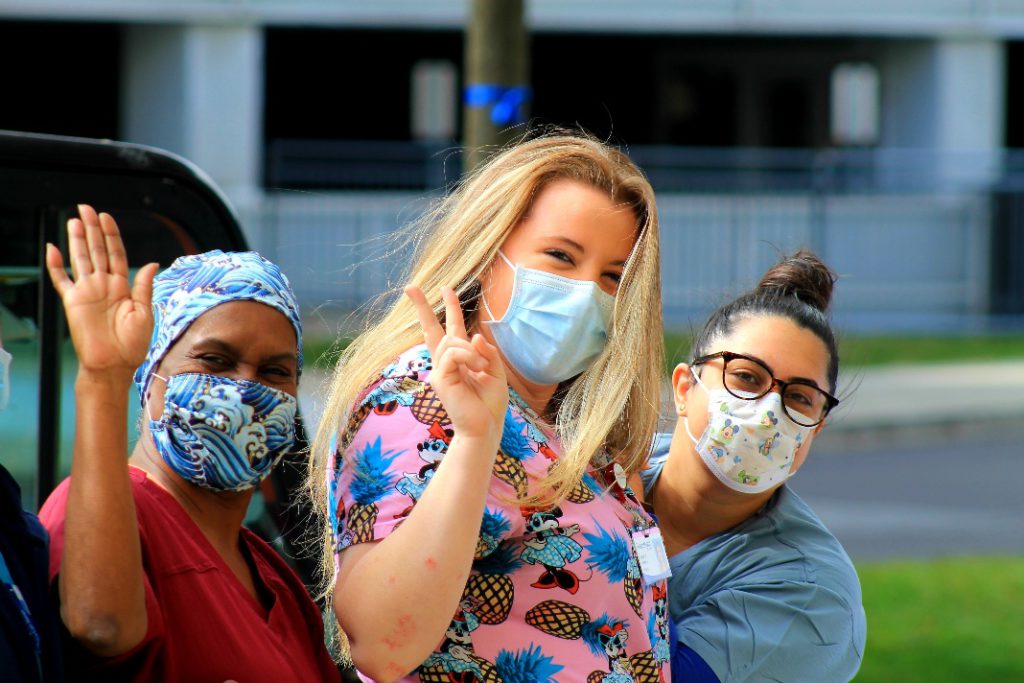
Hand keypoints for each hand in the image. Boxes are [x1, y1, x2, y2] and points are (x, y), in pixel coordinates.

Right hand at [46, 205, 158, 377]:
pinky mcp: (73, 302)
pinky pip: (61, 280)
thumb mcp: (144, 313)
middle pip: (97, 251)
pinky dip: (55, 265)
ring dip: (76, 240)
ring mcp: (87, 292)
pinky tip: (52, 249)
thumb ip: (144, 286)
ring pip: (80, 259)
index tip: (107, 217)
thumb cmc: (132, 344)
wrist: (114, 365)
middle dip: (92, 229)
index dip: (111, 235)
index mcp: (123, 287)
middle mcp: (104, 286)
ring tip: (74, 220)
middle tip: (86, 208)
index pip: (116, 254)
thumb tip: (152, 262)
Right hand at [406, 285, 506, 439]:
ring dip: (471, 351)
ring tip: (482, 369)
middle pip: (433, 329)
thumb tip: (472, 335)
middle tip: (410, 287)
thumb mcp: (495, 371)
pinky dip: (469, 357)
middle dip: (422, 307)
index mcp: (458, 360)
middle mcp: (444, 363)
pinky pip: (454, 354)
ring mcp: (439, 370)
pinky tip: (477, 370)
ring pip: (452, 341)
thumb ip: (486, 351)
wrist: (484, 428)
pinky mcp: (440, 378)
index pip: (450, 329)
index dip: (449, 308)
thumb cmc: (489, 403)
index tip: (444, 288)